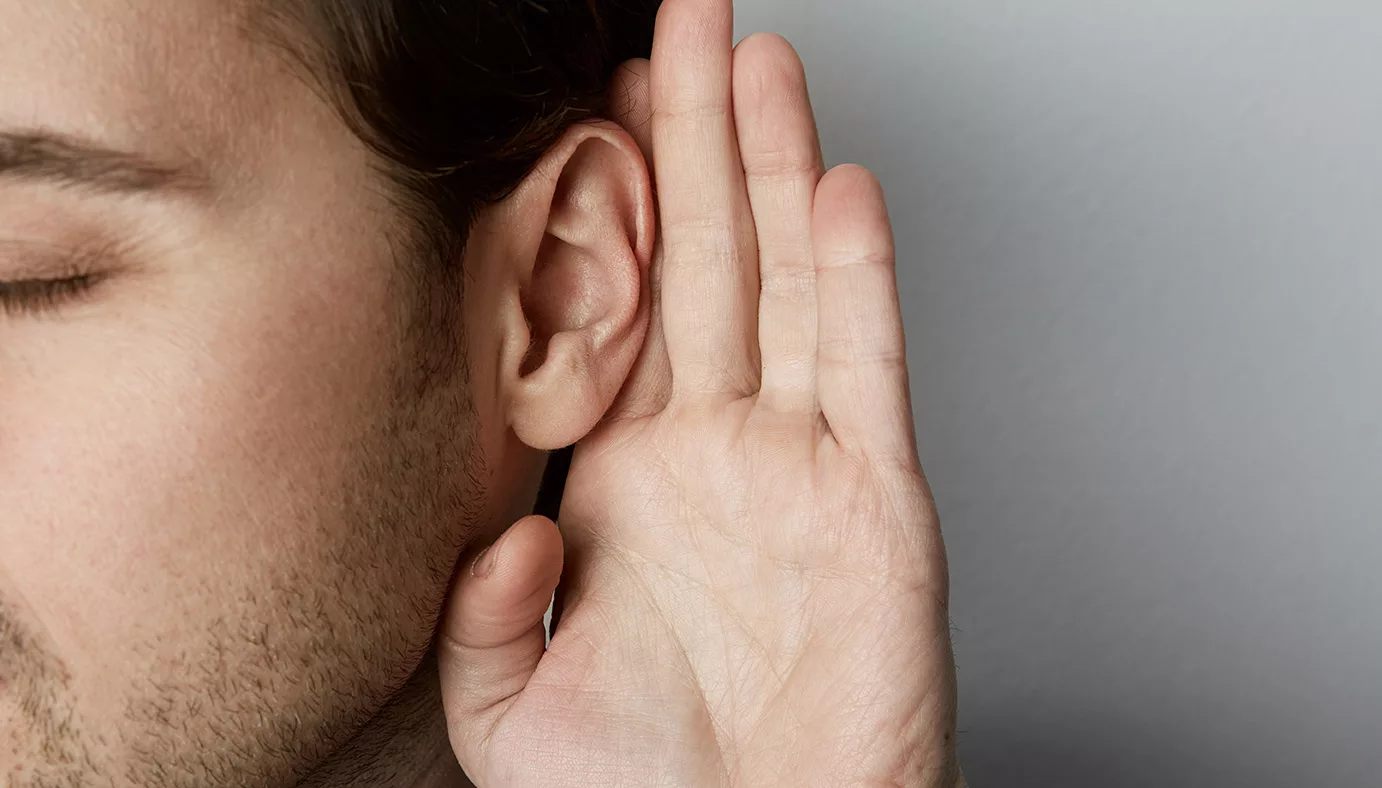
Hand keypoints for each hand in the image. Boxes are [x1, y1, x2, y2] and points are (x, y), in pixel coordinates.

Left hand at [438, 0, 961, 783]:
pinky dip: (856, 280)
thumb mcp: (511, 708)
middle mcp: (717, 451)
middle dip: (694, 134)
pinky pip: (863, 368)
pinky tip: (839, 193)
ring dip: (774, 169)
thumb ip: (483, 611)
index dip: (616, 199)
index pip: (624, 303)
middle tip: (685, 22)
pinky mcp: (875, 501)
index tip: (600, 99)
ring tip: (758, 61)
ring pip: (786, 282)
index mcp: (630, 477)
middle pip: (706, 257)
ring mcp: (800, 464)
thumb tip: (508, 521)